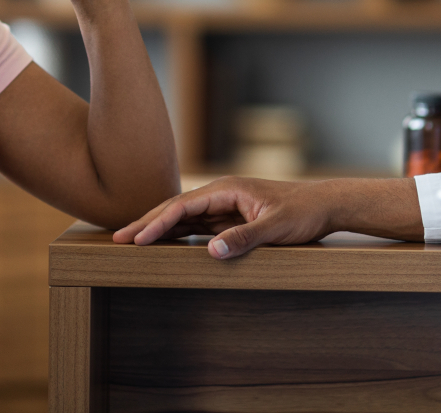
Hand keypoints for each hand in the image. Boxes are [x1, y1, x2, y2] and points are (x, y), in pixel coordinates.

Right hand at [112, 176, 335, 259]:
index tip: (137, 239)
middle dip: (146, 223)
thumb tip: (211, 250)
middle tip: (117, 240)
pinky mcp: (230, 217)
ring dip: (157, 229)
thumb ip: (245, 238)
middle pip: (175, 208)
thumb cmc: (303, 212)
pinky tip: (161, 243)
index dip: (157, 223)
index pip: (183, 206)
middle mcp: (221, 194)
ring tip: (129, 242)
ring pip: (182, 217)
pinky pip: (196, 226)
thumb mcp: (277, 227)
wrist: (324, 205)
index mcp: (227, 189)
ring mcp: (224, 206)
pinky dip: (175, 233)